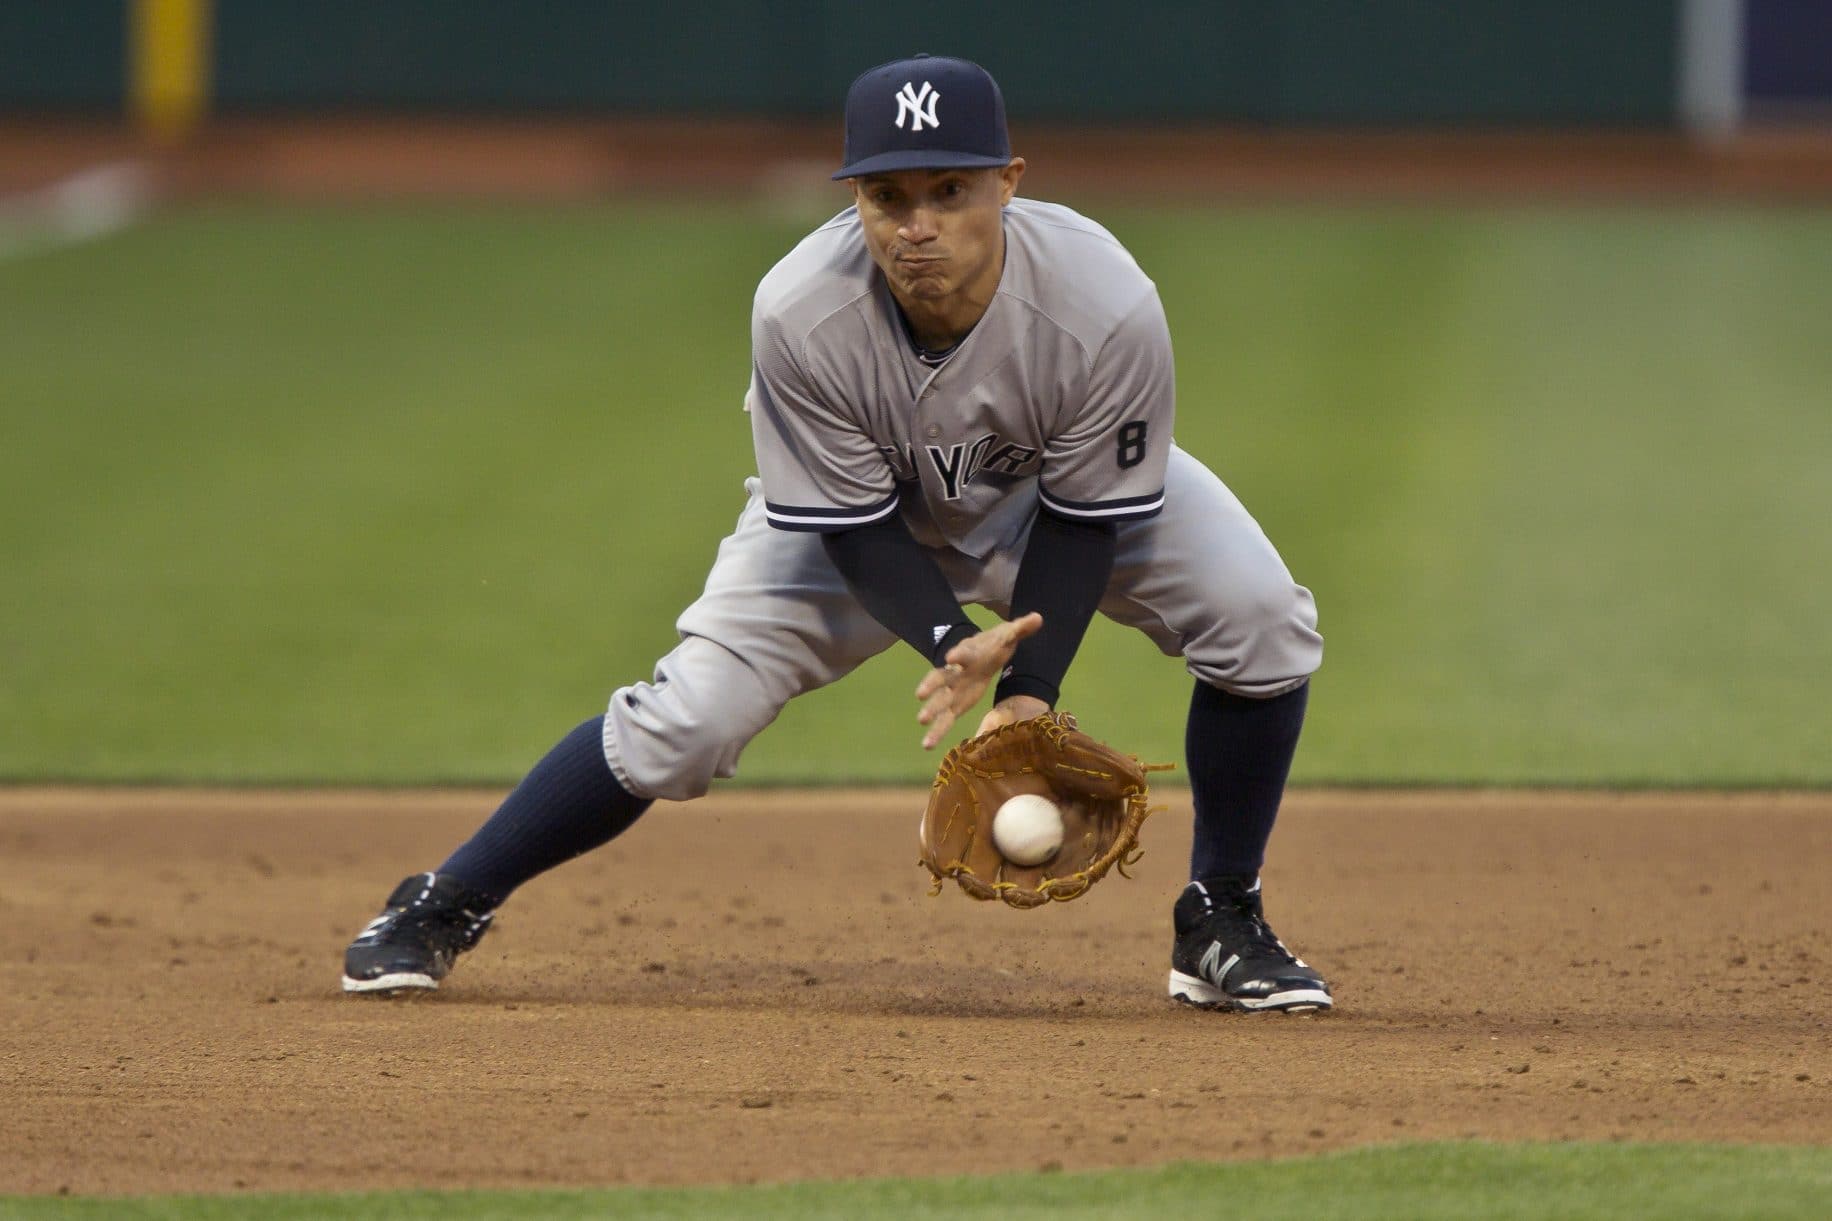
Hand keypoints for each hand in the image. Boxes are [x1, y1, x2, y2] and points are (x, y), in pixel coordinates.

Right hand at [913, 612, 1042, 749]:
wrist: (980, 651)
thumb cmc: (993, 644)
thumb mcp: (1008, 635)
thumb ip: (1021, 628)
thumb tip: (1038, 618)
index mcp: (970, 654)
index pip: (964, 652)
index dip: (959, 654)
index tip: (952, 657)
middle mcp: (957, 672)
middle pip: (942, 678)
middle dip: (932, 687)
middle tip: (921, 696)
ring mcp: (954, 689)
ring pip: (940, 700)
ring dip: (931, 711)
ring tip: (921, 722)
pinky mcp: (956, 703)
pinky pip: (945, 717)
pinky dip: (936, 731)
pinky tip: (927, 744)